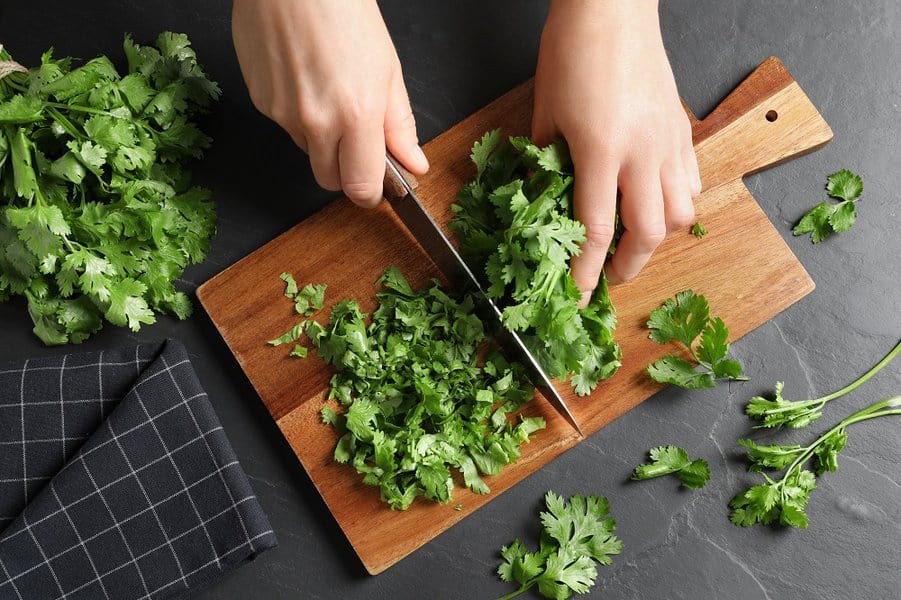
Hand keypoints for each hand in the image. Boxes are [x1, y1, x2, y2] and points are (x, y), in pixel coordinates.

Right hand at [232, 0, 428, 206]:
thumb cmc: (342, 10)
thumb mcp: (388, 69)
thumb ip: (399, 125)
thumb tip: (413, 163)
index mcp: (355, 115)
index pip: (360, 187)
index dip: (370, 192)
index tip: (377, 185)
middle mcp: (316, 122)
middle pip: (329, 180)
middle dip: (345, 170)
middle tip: (356, 138)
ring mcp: (283, 114)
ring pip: (306, 151)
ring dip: (321, 138)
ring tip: (329, 92)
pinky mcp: (260, 102)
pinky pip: (285, 125)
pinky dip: (297, 114)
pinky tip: (305, 79)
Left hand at [532, 0, 700, 305]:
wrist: (612, 7)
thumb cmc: (572, 52)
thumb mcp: (544, 112)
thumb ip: (544, 162)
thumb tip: (539, 200)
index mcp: (601, 149)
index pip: (597, 228)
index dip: (586, 270)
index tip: (578, 295)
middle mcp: (642, 152)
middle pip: (649, 232)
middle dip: (628, 266)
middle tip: (609, 276)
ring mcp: (668, 141)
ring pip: (681, 212)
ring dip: (658, 240)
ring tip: (635, 244)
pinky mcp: (682, 129)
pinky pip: (692, 181)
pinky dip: (678, 204)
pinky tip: (658, 204)